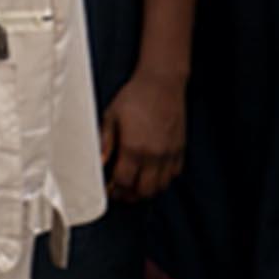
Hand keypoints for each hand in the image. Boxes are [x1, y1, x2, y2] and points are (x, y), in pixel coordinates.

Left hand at [100, 69, 186, 202]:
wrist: (162, 83)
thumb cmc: (134, 97)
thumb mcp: (111, 116)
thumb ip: (104, 142)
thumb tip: (98, 162)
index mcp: (134, 148)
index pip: (124, 182)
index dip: (114, 190)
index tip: (107, 189)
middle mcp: (154, 155)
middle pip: (143, 190)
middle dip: (129, 195)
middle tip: (119, 192)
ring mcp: (169, 154)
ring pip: (160, 187)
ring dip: (146, 191)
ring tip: (134, 186)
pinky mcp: (180, 149)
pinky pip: (173, 175)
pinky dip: (162, 180)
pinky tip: (152, 174)